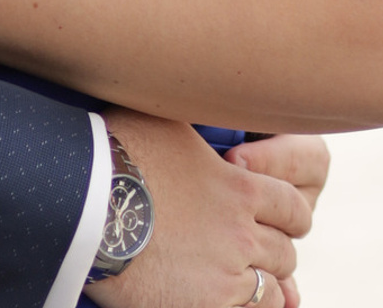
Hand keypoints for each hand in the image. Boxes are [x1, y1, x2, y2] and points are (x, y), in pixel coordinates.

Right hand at [95, 111, 310, 307]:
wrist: (88, 204)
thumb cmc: (120, 153)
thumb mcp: (166, 122)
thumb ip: (197, 123)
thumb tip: (198, 96)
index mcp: (240, 187)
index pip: (294, 205)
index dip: (292, 215)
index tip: (283, 220)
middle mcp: (242, 232)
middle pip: (286, 251)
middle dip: (274, 250)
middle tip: (255, 250)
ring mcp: (227, 272)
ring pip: (272, 287)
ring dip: (261, 282)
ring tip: (241, 278)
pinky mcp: (208, 303)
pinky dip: (245, 306)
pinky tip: (225, 296)